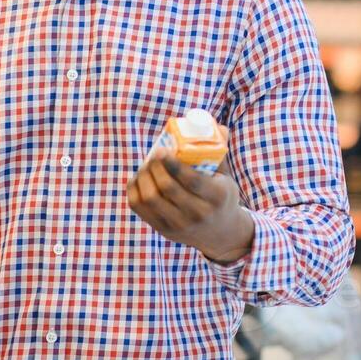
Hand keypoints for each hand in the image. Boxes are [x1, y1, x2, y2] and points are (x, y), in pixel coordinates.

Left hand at [127, 150, 253, 265]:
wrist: (220, 233)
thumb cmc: (221, 196)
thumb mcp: (226, 176)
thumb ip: (218, 152)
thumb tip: (218, 126)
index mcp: (216, 197)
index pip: (191, 180)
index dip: (173, 164)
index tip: (162, 150)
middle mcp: (198, 214)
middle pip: (167, 188)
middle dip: (155, 167)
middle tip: (154, 154)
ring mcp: (179, 225)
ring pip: (150, 198)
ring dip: (143, 177)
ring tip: (147, 165)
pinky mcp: (163, 230)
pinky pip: (139, 207)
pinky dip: (134, 189)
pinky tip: (139, 178)